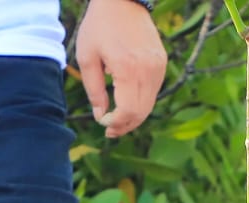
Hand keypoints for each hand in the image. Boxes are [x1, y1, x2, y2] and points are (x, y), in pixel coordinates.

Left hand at [75, 0, 167, 137]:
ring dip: (133, 117)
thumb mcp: (87, 57)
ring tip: (117, 120)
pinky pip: (153, 91)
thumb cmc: (99, 25)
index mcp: (128, 69)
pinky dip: (140, 102)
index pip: (128, 112)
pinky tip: (127, 101)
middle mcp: (148, 70)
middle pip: (141, 113)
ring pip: (149, 105)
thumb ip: (93, 90)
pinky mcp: (161, 62)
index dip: (115, 124)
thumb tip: (100, 115)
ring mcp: (158, 66)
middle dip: (125, 126)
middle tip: (109, 131)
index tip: (102, 123)